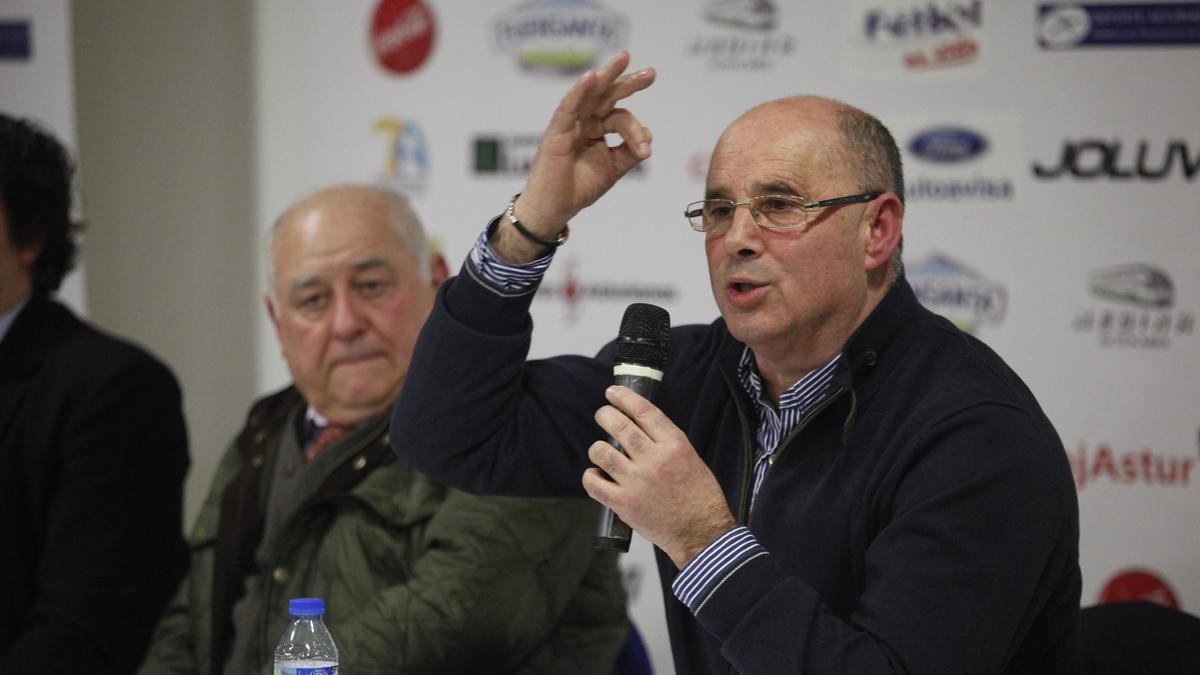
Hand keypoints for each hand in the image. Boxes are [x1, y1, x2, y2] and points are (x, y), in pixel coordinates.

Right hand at [494, 51, 655, 261]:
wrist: (555, 209)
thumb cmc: (578, 187)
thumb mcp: (613, 168)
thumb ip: (630, 152)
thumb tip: (649, 136)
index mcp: (597, 128)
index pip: (620, 116)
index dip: (636, 129)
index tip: (645, 150)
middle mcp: (584, 121)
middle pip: (607, 95)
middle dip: (628, 82)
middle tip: (651, 73)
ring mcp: (569, 124)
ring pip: (590, 94)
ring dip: (607, 75)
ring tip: (624, 59)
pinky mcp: (557, 132)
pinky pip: (569, 107)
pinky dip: (579, 91)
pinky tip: (592, 77)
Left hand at [582, 385, 735, 568]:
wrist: (702, 533)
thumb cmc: (700, 498)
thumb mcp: (692, 459)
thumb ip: (666, 444)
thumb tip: (641, 430)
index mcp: (674, 445)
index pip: (644, 412)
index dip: (624, 398)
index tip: (613, 393)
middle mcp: (654, 460)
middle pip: (619, 426)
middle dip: (605, 415)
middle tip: (603, 414)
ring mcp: (637, 482)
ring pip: (602, 452)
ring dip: (597, 448)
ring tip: (600, 451)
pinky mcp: (624, 503)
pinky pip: (594, 482)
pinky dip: (590, 476)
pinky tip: (596, 475)